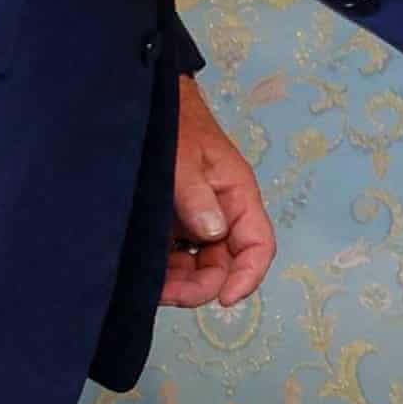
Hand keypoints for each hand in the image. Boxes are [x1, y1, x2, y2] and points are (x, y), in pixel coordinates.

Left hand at [162, 75, 274, 310]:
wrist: (149, 104)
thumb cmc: (174, 123)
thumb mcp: (183, 156)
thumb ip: (196, 194)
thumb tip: (212, 233)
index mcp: (237, 195)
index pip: (258, 245)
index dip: (247, 277)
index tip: (225, 298)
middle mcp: (221, 214)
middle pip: (225, 265)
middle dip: (202, 286)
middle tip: (168, 292)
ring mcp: (196, 221)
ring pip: (198, 267)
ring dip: (180, 283)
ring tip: (150, 285)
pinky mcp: (172, 224)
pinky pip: (176, 258)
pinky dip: (164, 271)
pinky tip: (144, 275)